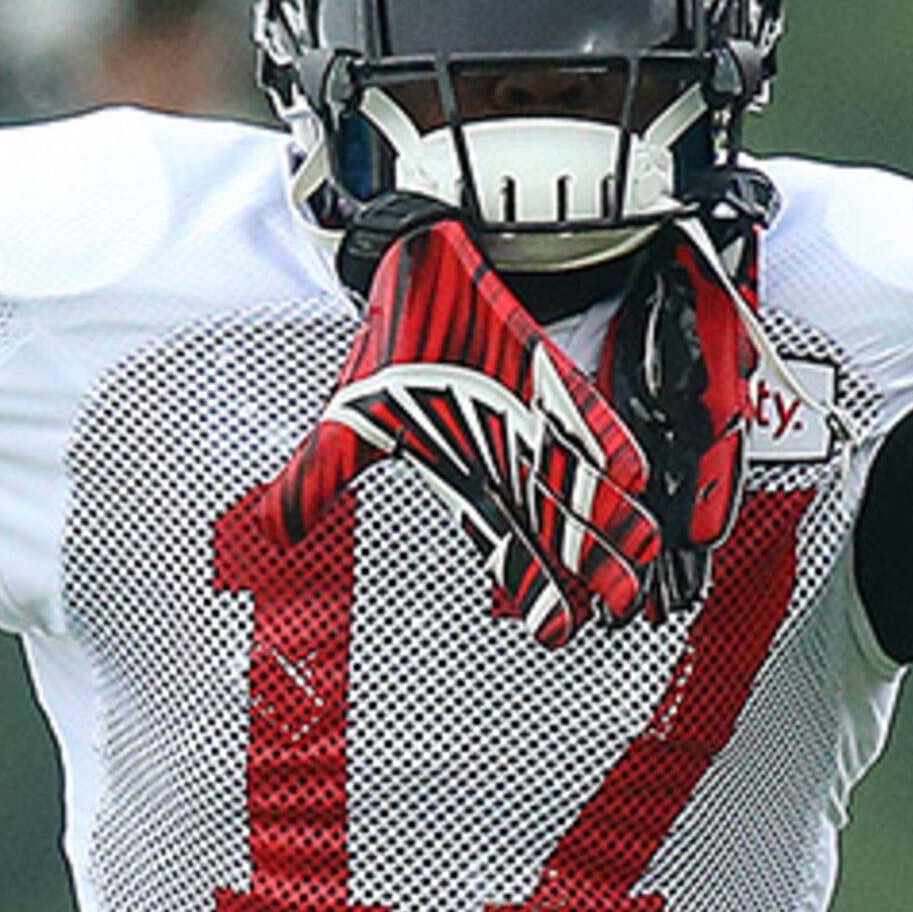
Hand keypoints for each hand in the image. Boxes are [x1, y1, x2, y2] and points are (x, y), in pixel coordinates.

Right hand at [271, 211, 660, 645]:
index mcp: (467, 482)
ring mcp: (537, 418)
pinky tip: (633, 475)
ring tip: (642, 557)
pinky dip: (607, 443)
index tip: (557, 633)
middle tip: (621, 610)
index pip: (506, 550)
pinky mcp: (553, 375)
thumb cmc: (388, 353)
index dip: (533, 589)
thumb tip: (270, 534)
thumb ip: (315, 481)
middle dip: (591, 567)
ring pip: (585, 481)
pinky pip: (589, 416)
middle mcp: (510, 459)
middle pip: (559, 527)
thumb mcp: (344, 427)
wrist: (409, 278)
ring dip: (613, 518)